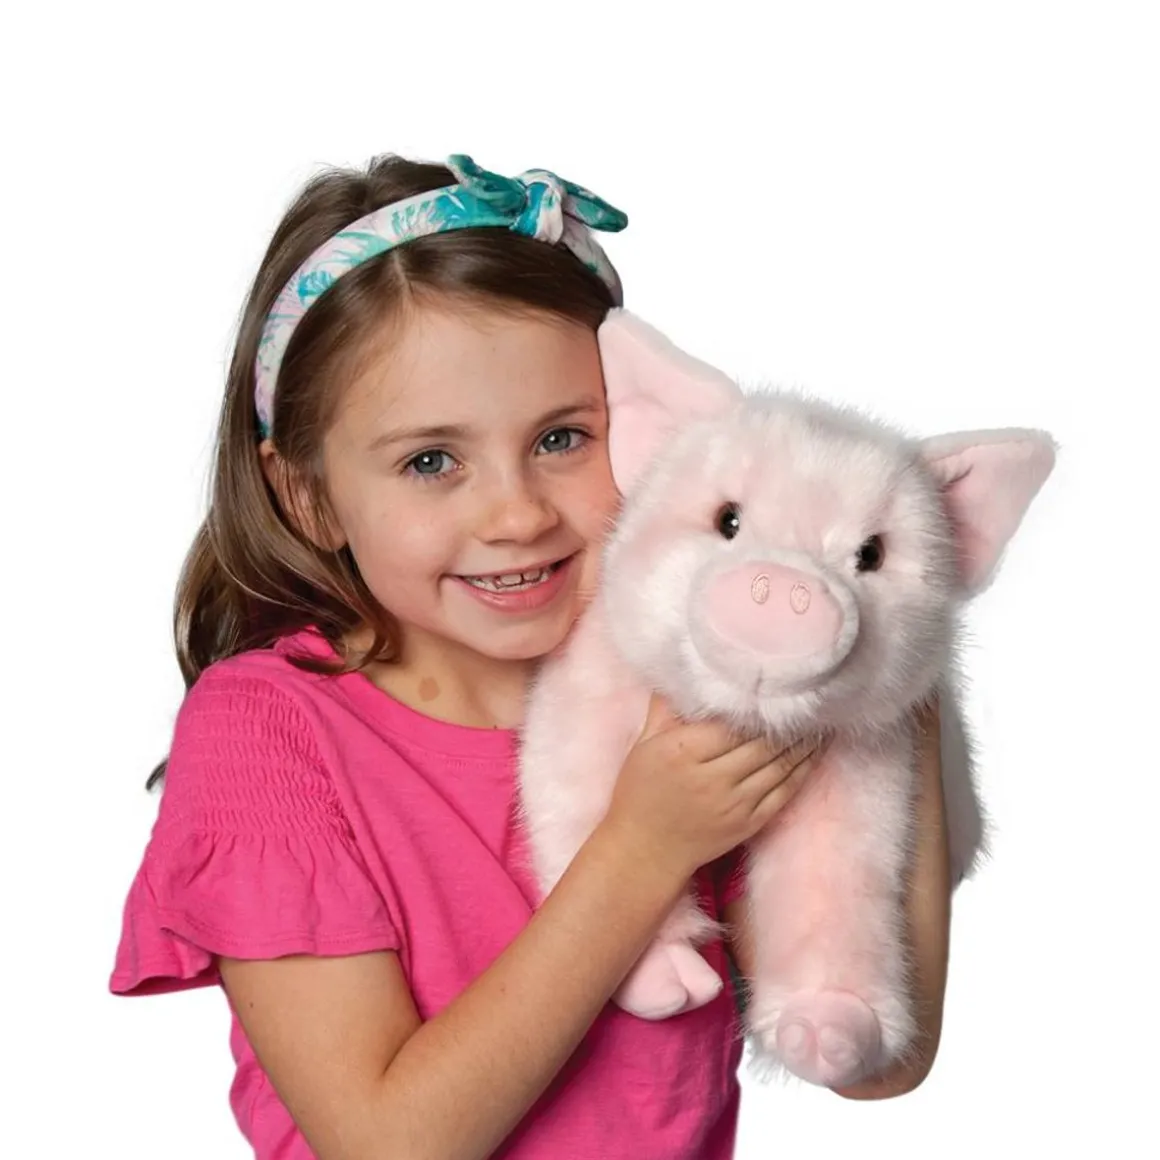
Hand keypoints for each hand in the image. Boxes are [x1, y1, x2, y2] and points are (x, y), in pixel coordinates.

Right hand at [603, 692, 829, 882]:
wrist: (644, 851)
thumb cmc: (640, 793)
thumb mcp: (643, 744)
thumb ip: (665, 708)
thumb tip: (682, 672)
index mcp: (683, 753)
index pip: (732, 724)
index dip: (758, 707)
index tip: (776, 687)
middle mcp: (712, 778)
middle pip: (761, 744)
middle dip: (789, 722)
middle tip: (810, 699)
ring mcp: (734, 804)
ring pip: (779, 766)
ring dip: (803, 743)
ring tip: (821, 720)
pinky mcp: (748, 823)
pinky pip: (784, 793)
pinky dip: (802, 771)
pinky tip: (814, 753)